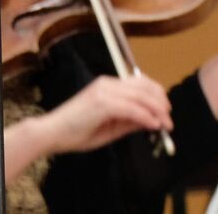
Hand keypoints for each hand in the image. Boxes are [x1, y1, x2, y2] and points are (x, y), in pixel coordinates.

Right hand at [35, 76, 172, 154]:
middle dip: (161, 103)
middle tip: (169, 119)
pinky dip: (146, 117)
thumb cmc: (74, 132)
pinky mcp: (102, 103)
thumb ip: (130, 121)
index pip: (140, 83)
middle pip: (145, 87)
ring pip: (142, 96)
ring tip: (165, 124)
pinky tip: (153, 125)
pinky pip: (132, 109)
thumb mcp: (109, 127)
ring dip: (157, 111)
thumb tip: (152, 120)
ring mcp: (105, 92)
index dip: (157, 95)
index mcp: (108, 85)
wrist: (49, 134)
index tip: (166, 109)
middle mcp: (107, 84)